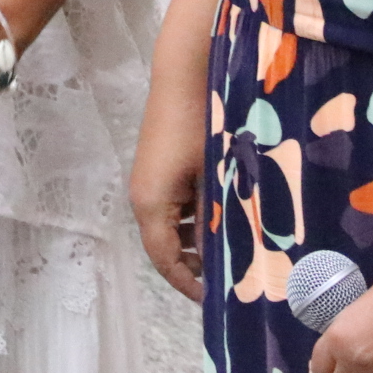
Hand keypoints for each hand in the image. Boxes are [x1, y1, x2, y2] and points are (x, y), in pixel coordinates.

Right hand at [128, 72, 205, 301]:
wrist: (184, 73)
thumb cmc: (202, 124)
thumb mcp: (214, 177)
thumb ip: (214, 221)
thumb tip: (221, 259)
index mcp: (151, 204)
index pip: (164, 260)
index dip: (187, 283)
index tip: (213, 299)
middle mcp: (143, 196)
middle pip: (164, 245)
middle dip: (192, 264)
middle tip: (226, 278)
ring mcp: (148, 180)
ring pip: (170, 224)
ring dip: (194, 239)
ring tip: (229, 247)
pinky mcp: (158, 165)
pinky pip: (172, 203)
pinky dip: (192, 217)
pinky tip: (220, 213)